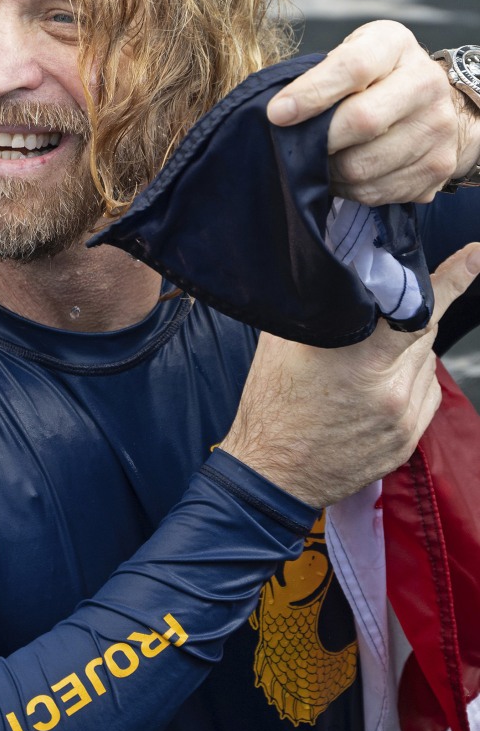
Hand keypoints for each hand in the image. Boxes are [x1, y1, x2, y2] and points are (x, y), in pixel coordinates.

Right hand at [220, 242, 479, 508]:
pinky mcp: (408, 440)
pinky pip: (427, 392)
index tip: (475, 256)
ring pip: (426, 361)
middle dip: (410, 313)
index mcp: (360, 359)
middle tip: (385, 312)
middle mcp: (391, 389)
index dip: (452, 278)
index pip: (419, 309)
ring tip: (367, 361)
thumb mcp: (285, 344)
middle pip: (424, 330)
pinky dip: (410, 379)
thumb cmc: (272, 407)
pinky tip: (376, 386)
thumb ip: (321, 307)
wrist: (272, 474)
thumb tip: (341, 274)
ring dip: (406, 350)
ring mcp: (404, 418)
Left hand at [266, 20, 479, 204]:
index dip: (311, 93)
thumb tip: (279, 113)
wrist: (439, 106)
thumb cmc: (379, 77)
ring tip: (323, 160)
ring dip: (330, 170)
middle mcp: (426, 84)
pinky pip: (374, 191)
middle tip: (300, 146)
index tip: (278, 114)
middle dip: (320, 140)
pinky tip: (343, 174)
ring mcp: (436, 129)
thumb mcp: (353, 54)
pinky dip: (348, 188)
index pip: (353, 67)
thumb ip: (322, 75)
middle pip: (362, 122)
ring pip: (363, 166)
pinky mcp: (436, 168)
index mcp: (396, 46)